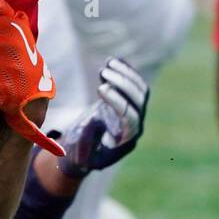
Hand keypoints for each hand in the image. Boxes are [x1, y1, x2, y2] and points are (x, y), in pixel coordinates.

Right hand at [58, 59, 148, 178]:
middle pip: (138, 101)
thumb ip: (86, 143)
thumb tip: (95, 122)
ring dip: (125, 74)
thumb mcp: (79, 155)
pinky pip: (132, 85)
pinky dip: (124, 72)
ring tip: (108, 63)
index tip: (101, 88)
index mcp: (126, 141)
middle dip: (123, 84)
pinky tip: (112, 61)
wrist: (82, 152)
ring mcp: (132, 113)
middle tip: (104, 71)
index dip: (118, 101)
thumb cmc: (79, 157)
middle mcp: (134, 126)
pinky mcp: (125, 103)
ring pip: (139, 90)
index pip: (129, 118)